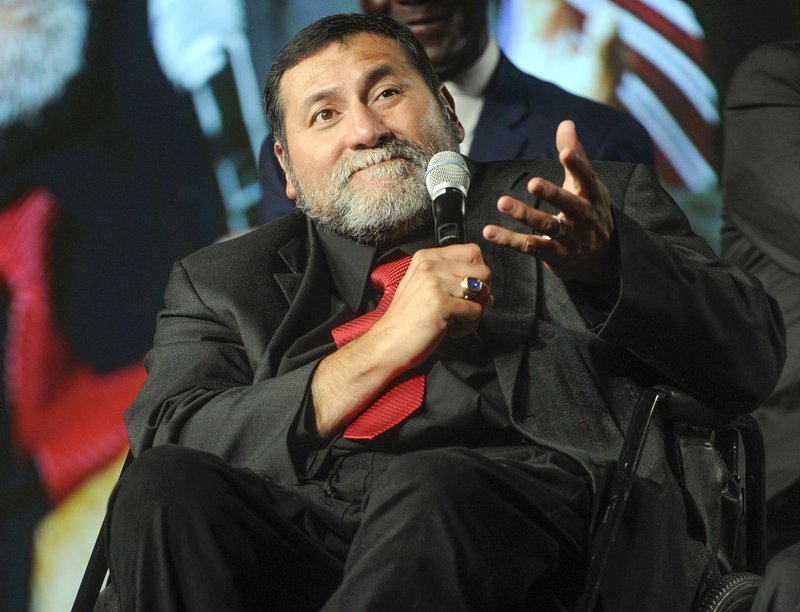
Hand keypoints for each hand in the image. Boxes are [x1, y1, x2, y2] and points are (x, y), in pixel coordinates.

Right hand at [310, 244, 490, 436]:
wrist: (387, 345)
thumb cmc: (407, 321)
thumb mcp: (424, 286)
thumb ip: (449, 277)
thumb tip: (485, 284)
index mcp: (426, 258)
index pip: (473, 251)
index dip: (477, 273)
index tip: (467, 291)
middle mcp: (430, 265)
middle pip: (483, 271)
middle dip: (481, 294)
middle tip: (464, 309)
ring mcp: (434, 283)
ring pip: (482, 292)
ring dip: (475, 312)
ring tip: (456, 322)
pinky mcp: (441, 303)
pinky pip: (476, 311)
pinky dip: (469, 325)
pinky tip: (451, 330)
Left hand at [482, 120, 615, 282]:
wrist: (602, 258)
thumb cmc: (590, 212)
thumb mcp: (587, 185)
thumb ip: (575, 155)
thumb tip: (566, 123)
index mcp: (592, 196)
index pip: (587, 178)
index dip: (577, 165)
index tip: (565, 152)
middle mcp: (583, 218)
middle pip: (569, 205)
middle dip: (552, 193)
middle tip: (532, 182)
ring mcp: (569, 239)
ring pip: (547, 226)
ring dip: (524, 214)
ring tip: (502, 202)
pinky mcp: (554, 255)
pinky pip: (529, 247)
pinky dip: (508, 240)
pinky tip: (489, 231)